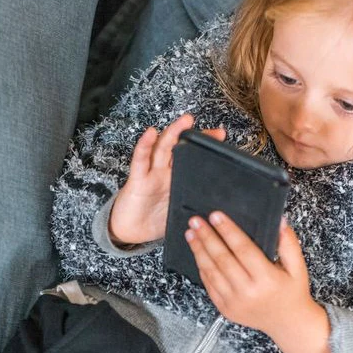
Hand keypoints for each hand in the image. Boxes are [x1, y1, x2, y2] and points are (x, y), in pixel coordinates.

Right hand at [108, 113, 225, 245]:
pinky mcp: (138, 180)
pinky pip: (140, 160)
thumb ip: (194, 207)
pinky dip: (145, 146)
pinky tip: (150, 134)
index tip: (222, 142)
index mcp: (177, 180)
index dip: (207, 150)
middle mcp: (165, 173)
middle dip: (198, 139)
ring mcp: (152, 174)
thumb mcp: (179, 213)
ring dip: (174, 132)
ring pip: (163, 148)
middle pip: (181, 149)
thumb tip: (218, 212)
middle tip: (216, 132)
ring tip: (186, 121)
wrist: (130, 232)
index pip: (193, 159)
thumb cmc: (153, 221)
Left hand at [186, 211, 334, 352]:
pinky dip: (201, 268)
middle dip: (207, 237)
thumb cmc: (293, 293)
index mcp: (266, 278)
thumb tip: (280, 220)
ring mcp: (234, 302)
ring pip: (211, 272)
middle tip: (195, 221)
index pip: (243, 249)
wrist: (288, 324)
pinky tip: (197, 253)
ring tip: (191, 234)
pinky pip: (209, 285)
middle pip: (222, 259)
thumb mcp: (298, 268)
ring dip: (199, 251)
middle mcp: (248, 291)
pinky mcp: (225, 309)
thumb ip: (288, 244)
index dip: (228, 231)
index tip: (216, 215)